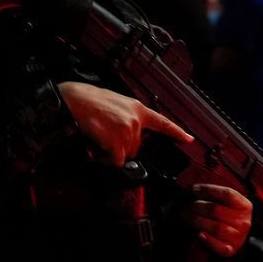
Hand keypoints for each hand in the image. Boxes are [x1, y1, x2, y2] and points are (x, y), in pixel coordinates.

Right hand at [58, 81, 192, 166]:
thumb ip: (127, 115)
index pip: (162, 122)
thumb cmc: (87, 100)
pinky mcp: (118, 142)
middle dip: (122, 147)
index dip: (177, 132)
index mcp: (137, 108)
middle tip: (106, 137)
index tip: (189, 139)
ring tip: (99, 139)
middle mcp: (136, 120)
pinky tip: (98, 148)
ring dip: (111, 153)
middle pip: (137, 147)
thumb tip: (127, 130)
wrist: (73, 100)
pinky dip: (106, 159)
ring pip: (125, 155)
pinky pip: (116, 161)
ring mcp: (128, 131)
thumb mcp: (115, 102)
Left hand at [187, 184, 251, 256]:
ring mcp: (238, 236)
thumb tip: (194, 190)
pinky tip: (199, 234)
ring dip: (197, 221)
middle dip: (197, 206)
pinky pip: (219, 246)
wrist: (237, 237)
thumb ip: (216, 196)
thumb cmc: (229, 217)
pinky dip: (208, 240)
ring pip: (216, 227)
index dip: (208, 190)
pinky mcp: (231, 249)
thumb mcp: (229, 204)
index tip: (194, 189)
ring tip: (185, 216)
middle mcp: (243, 221)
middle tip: (185, 205)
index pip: (227, 194)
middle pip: (216, 210)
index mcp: (244, 206)